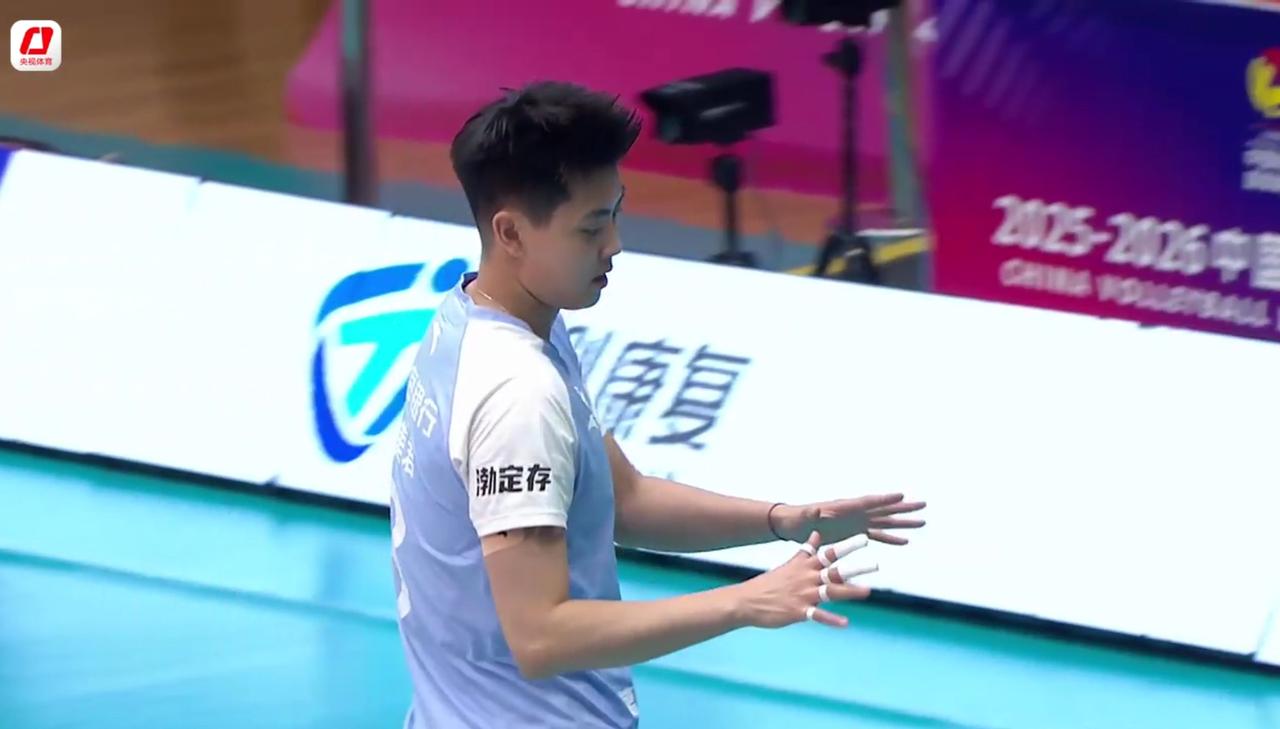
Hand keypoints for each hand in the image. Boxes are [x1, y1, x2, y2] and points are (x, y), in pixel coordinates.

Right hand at [733, 531, 877, 629]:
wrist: (747, 600)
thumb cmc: (770, 583)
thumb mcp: (789, 563)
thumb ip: (806, 551)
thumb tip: (817, 533)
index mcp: (805, 565)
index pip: (829, 553)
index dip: (847, 546)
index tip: (864, 538)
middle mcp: (807, 578)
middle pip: (835, 571)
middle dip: (856, 567)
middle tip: (876, 564)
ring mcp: (803, 594)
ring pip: (831, 591)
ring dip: (850, 591)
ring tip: (868, 591)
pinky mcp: (798, 611)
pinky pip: (817, 615)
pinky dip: (831, 619)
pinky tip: (845, 623)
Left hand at [773, 494, 925, 545]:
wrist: (795, 525)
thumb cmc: (799, 518)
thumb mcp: (806, 516)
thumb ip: (814, 513)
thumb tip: (819, 510)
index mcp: (846, 507)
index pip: (869, 502)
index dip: (884, 499)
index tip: (902, 496)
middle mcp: (856, 512)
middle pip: (884, 509)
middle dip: (904, 508)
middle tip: (924, 505)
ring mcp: (858, 522)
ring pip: (885, 522)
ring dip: (903, 524)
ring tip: (923, 522)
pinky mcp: (856, 532)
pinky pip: (877, 536)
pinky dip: (891, 539)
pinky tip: (905, 542)